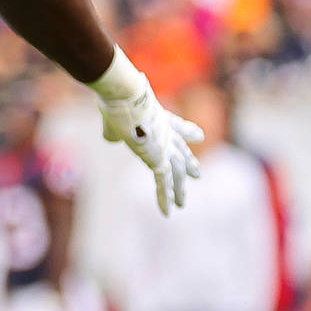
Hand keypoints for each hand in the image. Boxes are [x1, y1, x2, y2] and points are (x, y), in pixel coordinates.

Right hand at [91, 51, 202, 214]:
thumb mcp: (113, 117)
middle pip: (181, 151)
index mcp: (158, 117)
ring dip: (179, 189)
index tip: (198, 136)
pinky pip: (163, 183)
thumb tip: (111, 138)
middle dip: (189, 163)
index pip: (177, 126)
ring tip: (182, 203)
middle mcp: (166, 132)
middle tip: (198, 175)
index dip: (187, 132)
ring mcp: (165, 147)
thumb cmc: (117, 102)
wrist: (126, 98)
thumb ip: (114, 129)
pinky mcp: (159, 160)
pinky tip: (167, 212)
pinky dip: (165, 198)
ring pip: (177, 172)